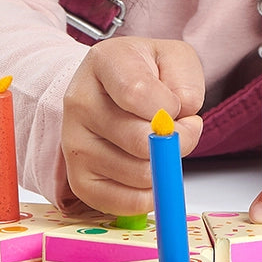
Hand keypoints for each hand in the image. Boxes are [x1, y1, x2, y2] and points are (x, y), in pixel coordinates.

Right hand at [62, 37, 204, 215]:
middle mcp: (80, 101)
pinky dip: (149, 194)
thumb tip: (180, 121)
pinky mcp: (78, 178)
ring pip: (139, 174)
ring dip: (163, 166)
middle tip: (178, 130)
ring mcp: (74, 142)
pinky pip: (124, 203)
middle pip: (140, 141)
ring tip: (158, 145)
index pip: (136, 94)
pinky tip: (149, 171)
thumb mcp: (175, 59)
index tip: (176, 107)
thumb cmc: (146, 73)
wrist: (111, 87)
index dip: (170, 108)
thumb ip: (186, 83)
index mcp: (104, 62)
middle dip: (174, 141)